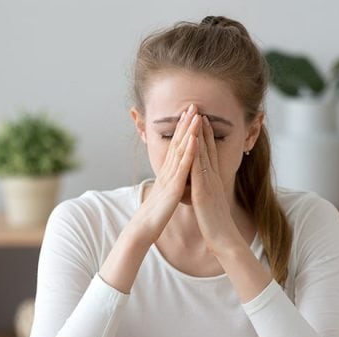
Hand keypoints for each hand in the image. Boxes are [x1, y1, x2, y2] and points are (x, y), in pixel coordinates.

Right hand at [130, 105, 200, 245]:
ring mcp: (170, 179)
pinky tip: (194, 140)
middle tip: (193, 105)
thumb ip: (168, 185)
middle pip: (177, 143)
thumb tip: (171, 180)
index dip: (182, 131)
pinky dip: (188, 153)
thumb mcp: (164, 196)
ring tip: (196, 115)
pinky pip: (182, 168)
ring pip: (180, 151)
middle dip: (185, 124)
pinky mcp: (173, 189)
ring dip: (188, 132)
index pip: (176, 148)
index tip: (189, 115)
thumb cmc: (153, 216)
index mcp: (167, 174)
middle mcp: (168, 172)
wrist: (143, 230)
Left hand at [190, 116, 240, 253]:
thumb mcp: (212, 205)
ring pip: (204, 155)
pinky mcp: (204, 192)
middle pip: (207, 149)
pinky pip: (199, 170)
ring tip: (196, 116)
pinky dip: (196, 154)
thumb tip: (204, 188)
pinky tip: (192, 141)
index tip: (201, 121)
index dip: (205, 137)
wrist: (224, 240)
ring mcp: (209, 184)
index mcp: (213, 181)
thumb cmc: (216, 225)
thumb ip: (209, 193)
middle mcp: (213, 179)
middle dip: (202, 128)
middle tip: (198, 109)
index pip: (209, 154)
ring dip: (199, 135)